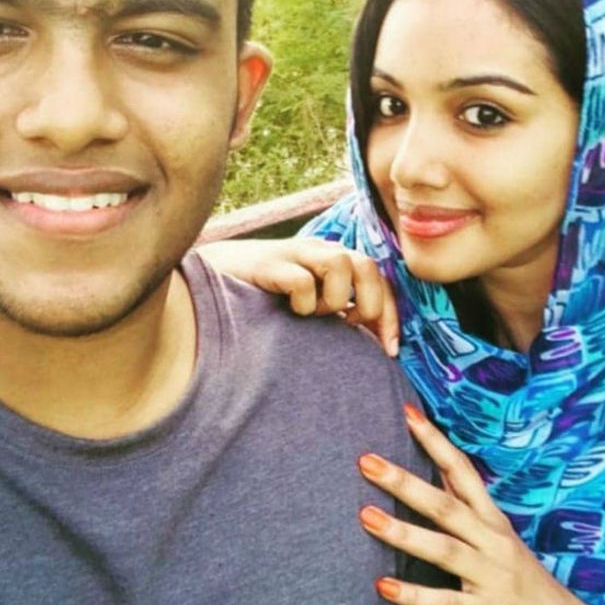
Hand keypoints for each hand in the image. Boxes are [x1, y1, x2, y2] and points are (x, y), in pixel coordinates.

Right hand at [197, 238, 399, 354]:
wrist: (214, 274)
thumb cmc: (265, 296)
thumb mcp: (309, 305)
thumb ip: (337, 316)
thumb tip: (376, 349)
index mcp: (334, 262)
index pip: (378, 280)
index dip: (390, 315)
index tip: (390, 352)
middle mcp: (319, 252)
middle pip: (367, 265)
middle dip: (368, 303)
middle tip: (348, 324)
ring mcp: (295, 254)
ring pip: (340, 263)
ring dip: (334, 298)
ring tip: (313, 314)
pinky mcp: (269, 263)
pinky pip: (302, 280)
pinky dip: (303, 301)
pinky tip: (290, 311)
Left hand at [358, 405, 604, 604]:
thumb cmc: (528, 586)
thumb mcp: (501, 540)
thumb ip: (469, 509)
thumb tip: (438, 472)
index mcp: (494, 521)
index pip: (462, 470)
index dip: (435, 440)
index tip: (407, 412)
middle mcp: (494, 542)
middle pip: (445, 504)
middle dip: (404, 481)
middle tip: (366, 461)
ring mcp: (492, 577)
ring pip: (444, 548)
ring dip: (403, 532)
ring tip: (366, 516)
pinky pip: (447, 603)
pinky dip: (414, 595)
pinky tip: (384, 587)